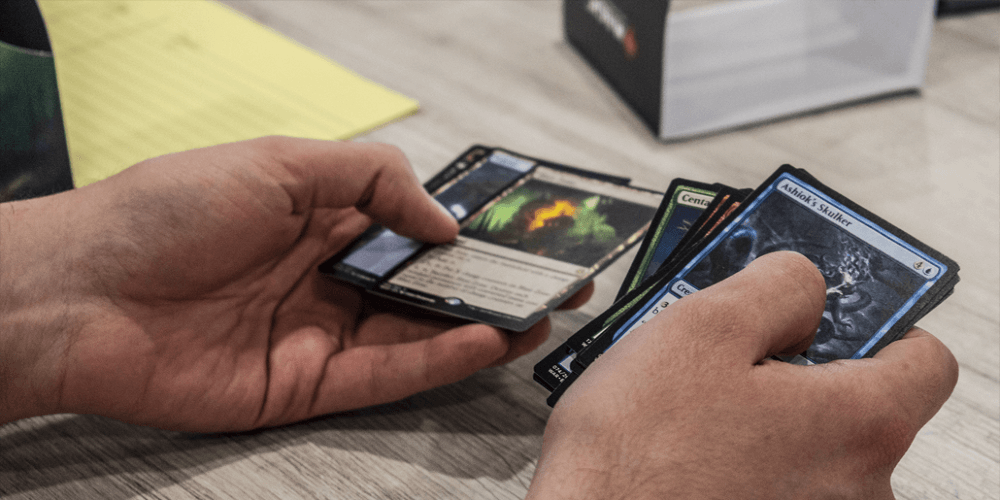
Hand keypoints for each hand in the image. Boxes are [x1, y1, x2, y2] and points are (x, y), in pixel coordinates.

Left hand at [0, 137, 591, 430]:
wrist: (81, 294)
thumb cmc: (167, 211)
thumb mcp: (280, 162)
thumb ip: (372, 180)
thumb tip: (440, 219)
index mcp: (319, 218)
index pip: (410, 227)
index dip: (464, 231)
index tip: (518, 232)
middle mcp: (325, 277)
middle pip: (422, 287)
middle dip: (487, 284)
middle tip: (549, 281)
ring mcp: (318, 334)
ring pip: (415, 335)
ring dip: (478, 326)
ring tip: (538, 314)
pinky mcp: (305, 386)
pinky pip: (386, 376)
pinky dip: (438, 362)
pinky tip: (484, 341)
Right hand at [527, 251, 956, 498]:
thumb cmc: (633, 451)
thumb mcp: (703, 326)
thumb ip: (778, 286)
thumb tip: (805, 285)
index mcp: (858, 424)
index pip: (926, 359)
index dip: (878, 324)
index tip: (830, 314)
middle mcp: (856, 486)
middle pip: (861, 401)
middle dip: (802, 369)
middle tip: (734, 356)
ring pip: (814, 442)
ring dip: (768, 415)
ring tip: (697, 406)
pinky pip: (782, 480)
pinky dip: (750, 457)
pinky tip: (694, 448)